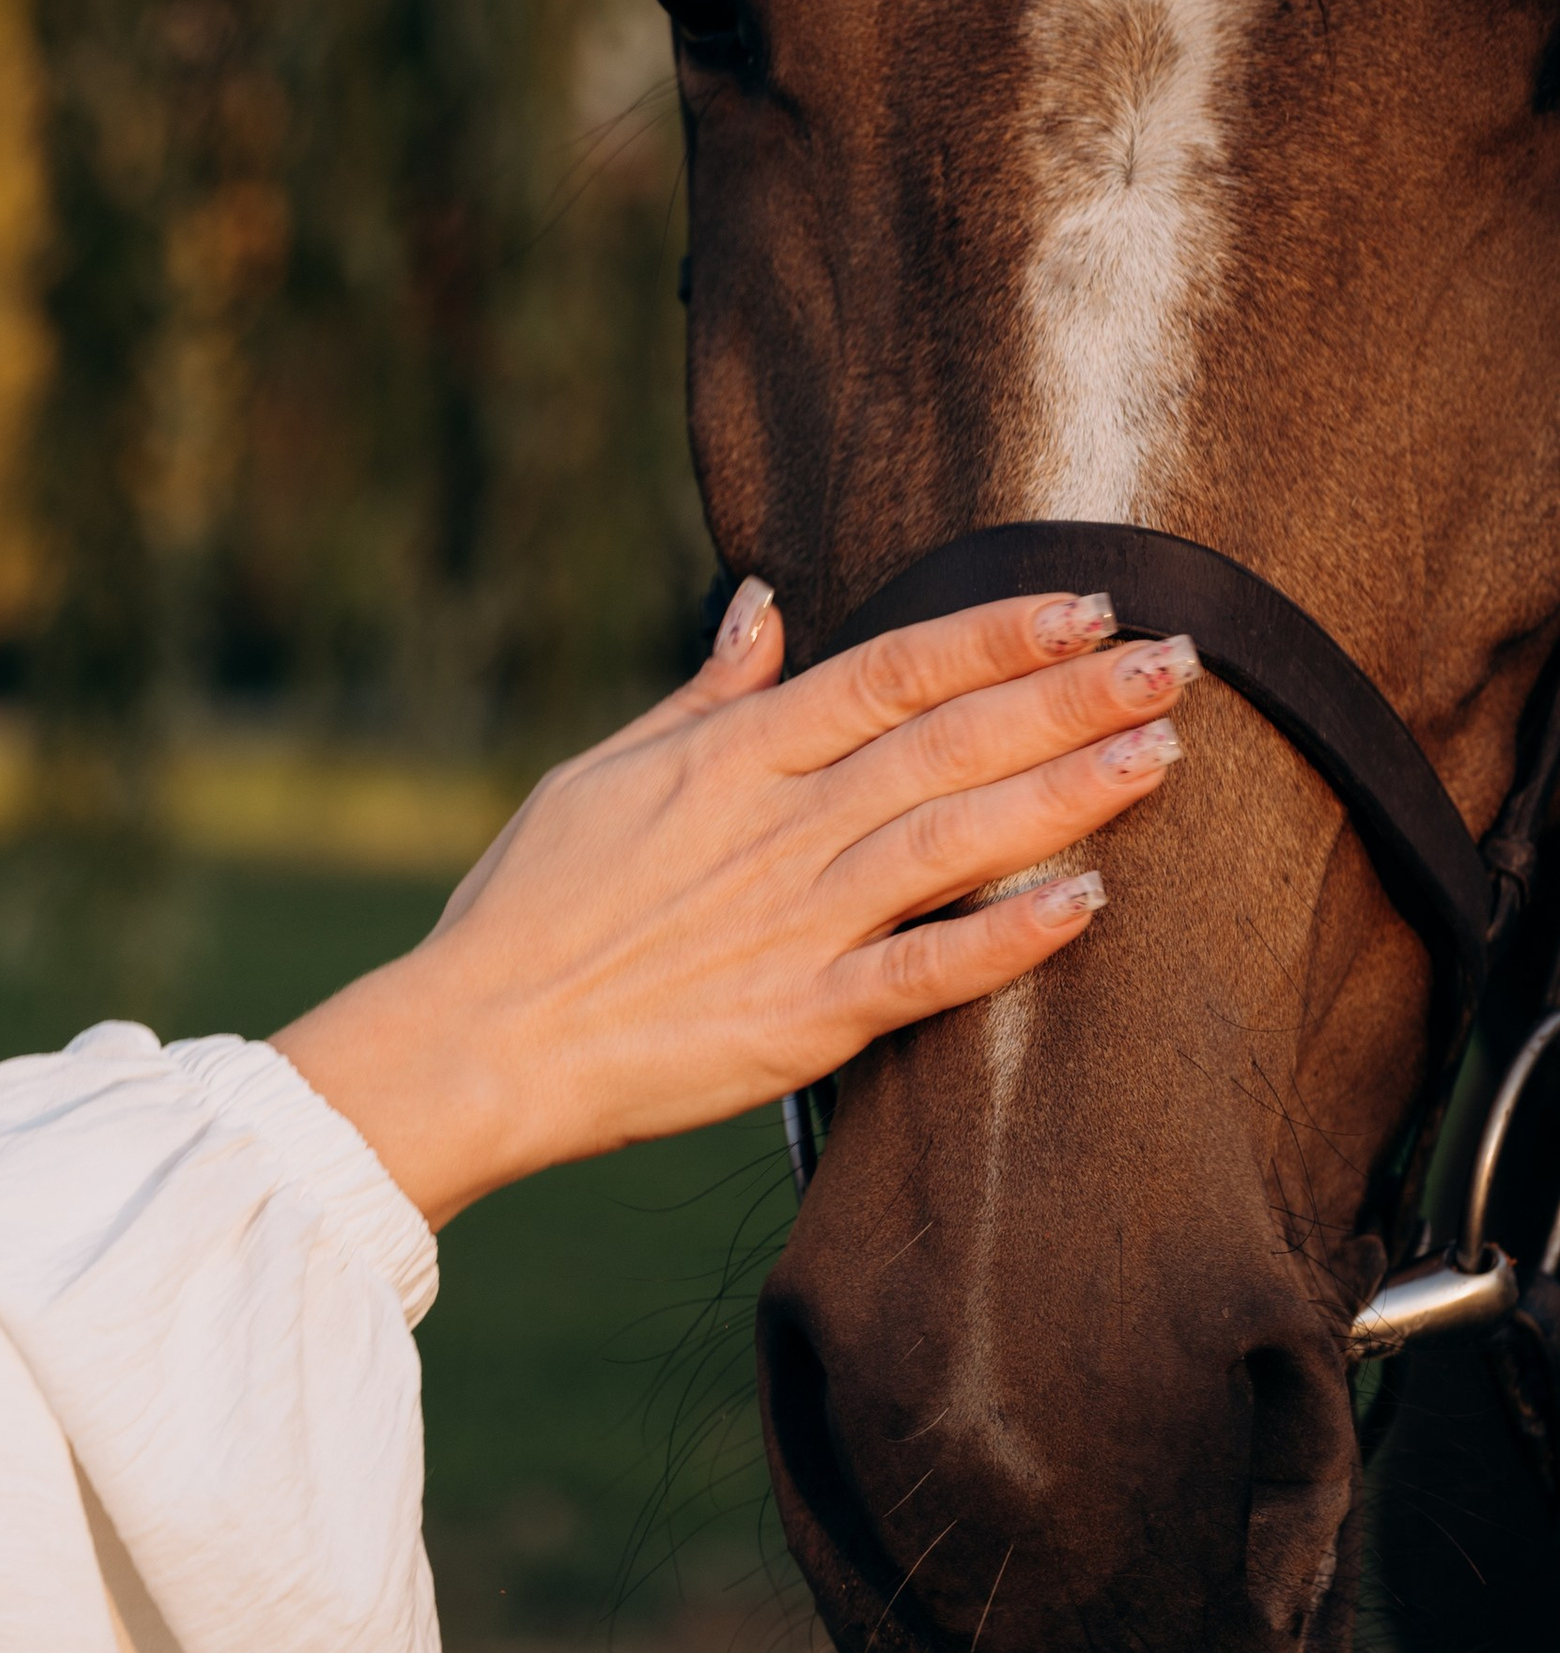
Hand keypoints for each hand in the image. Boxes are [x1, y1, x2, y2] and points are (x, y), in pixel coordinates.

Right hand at [271, 582, 1194, 1226]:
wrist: (474, 1044)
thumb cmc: (522, 914)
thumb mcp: (598, 777)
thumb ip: (702, 698)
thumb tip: (765, 609)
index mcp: (731, 760)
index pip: (892, 672)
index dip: (998, 635)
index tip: (1089, 608)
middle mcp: (777, 829)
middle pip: (949, 741)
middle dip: (1070, 696)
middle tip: (1178, 661)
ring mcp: (793, 926)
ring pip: (953, 840)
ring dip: (1063, 794)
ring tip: (1161, 756)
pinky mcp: (798, 1024)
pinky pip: (921, 975)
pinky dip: (1003, 940)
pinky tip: (1085, 905)